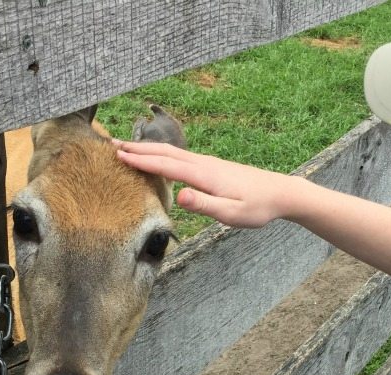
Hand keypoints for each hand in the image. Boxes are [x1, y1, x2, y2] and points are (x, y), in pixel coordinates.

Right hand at [115, 140, 298, 227]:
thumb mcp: (232, 214)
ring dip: (148, 149)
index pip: (166, 165)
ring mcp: (208, 163)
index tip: (117, 155)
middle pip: (164, 153)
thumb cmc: (257, 208)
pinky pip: (180, 157)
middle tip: (110, 144)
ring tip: (127, 148)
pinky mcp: (212, 167)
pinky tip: (158, 158)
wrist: (280, 193)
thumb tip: (181, 196)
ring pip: (171, 152)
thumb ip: (205, 205)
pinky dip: (162, 154)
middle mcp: (203, 164)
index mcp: (204, 175)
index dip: (141, 161)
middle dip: (137, 149)